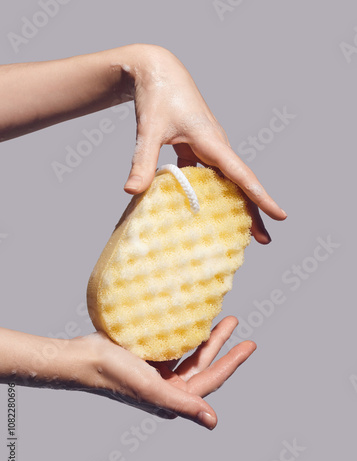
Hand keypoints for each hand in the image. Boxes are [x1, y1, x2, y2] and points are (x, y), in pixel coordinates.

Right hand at [78, 316, 255, 429]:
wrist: (85, 357)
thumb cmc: (115, 374)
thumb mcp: (152, 389)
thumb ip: (183, 404)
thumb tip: (213, 422)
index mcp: (173, 397)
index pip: (211, 378)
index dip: (232, 362)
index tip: (250, 344)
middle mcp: (169, 386)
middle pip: (203, 362)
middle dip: (220, 343)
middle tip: (234, 321)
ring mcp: (160, 371)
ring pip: (190, 351)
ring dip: (205, 336)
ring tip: (219, 317)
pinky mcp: (150, 357)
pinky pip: (175, 344)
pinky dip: (185, 333)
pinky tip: (192, 320)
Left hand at [123, 45, 286, 243]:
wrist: (157, 70)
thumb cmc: (157, 95)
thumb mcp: (150, 130)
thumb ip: (143, 162)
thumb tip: (132, 192)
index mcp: (213, 142)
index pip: (243, 175)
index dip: (261, 197)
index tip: (280, 216)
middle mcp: (217, 146)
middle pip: (241, 184)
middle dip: (255, 211)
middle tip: (263, 240)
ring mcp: (209, 148)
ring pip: (228, 181)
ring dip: (236, 204)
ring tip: (241, 232)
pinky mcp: (198, 148)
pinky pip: (210, 176)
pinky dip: (211, 194)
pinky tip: (205, 211)